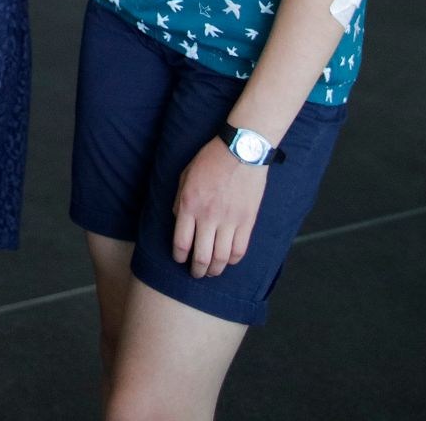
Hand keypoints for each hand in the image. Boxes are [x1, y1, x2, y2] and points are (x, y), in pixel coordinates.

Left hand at [171, 137, 269, 277]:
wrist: (240, 152)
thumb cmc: (209, 161)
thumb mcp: (184, 176)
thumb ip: (179, 201)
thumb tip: (178, 220)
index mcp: (189, 206)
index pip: (181, 242)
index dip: (178, 256)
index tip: (179, 260)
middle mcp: (208, 217)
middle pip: (201, 256)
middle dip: (197, 270)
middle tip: (195, 273)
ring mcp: (230, 221)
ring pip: (221, 257)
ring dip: (215, 269)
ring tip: (211, 272)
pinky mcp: (247, 222)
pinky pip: (240, 249)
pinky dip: (232, 260)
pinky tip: (227, 261)